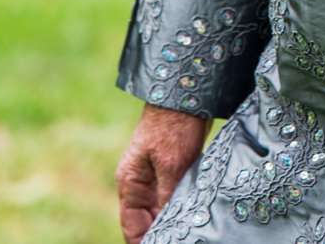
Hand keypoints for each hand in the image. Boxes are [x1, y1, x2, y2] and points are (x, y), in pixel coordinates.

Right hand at [115, 104, 207, 243]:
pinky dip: (181, 208)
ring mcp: (155, 178)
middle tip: (181, 239)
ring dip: (172, 221)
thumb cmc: (174, 126)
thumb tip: (168, 222)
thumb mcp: (172, 164)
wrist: (186, 95)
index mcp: (130, 183)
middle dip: (160, 233)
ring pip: (161, 211)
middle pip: (146, 221)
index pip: (131, 226)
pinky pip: (173, 197)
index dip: (142, 242)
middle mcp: (139, 184)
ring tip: (187, 233)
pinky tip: (194, 216)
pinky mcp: (172, 170)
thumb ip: (168, 195)